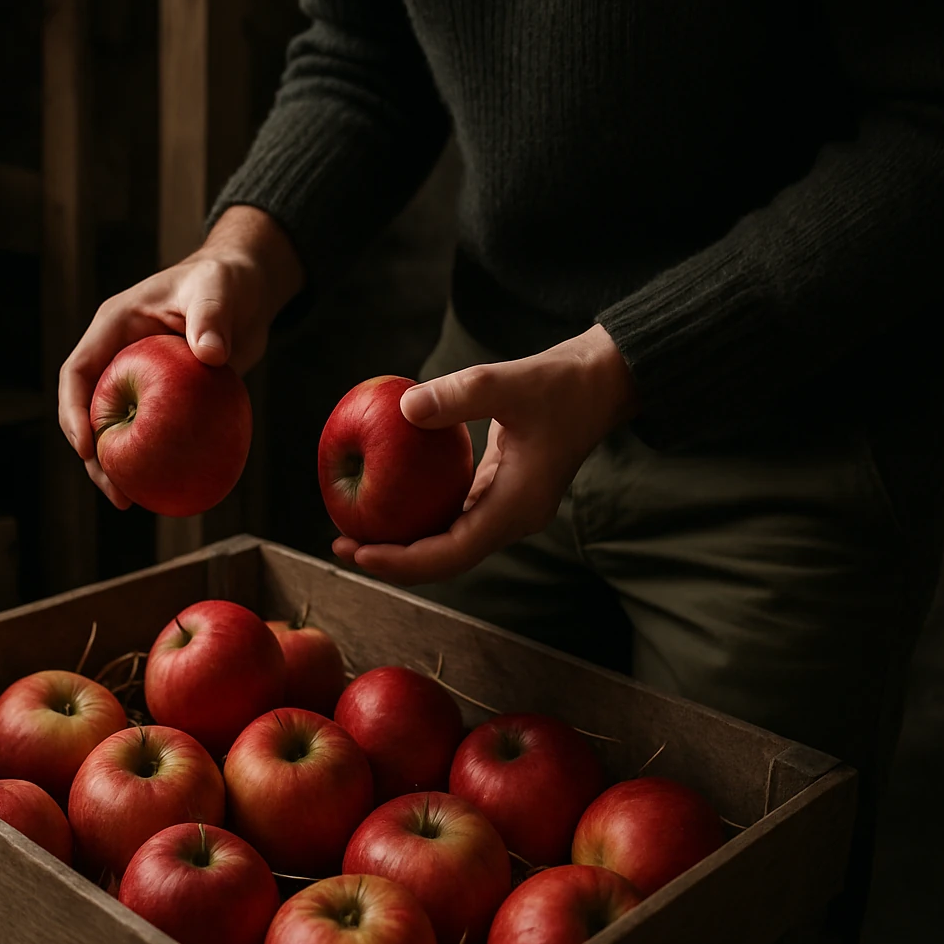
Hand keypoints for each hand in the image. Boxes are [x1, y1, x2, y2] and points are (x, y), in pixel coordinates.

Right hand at [57, 206, 302, 507]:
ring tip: (134, 502)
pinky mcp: (166, 398)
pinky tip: (173, 488)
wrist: (249, 290)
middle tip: (116, 492)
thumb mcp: (217, 290)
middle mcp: (118, 356)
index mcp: (113, 329)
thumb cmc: (226, 279)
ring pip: (119, 430)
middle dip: (93, 457)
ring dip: (121, 467)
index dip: (74, 412)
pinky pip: (155, 434)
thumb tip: (210, 355)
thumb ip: (211, 317)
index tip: (87, 449)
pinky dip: (159, 460)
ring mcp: (140, 379)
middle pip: (90, 412)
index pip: (78, 373)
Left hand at [332, 324, 638, 583]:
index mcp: (517, 508)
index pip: (451, 553)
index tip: (359, 553)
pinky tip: (386, 498)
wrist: (603, 381)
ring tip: (353, 531)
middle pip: (444, 559)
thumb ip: (458, 396)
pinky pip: (453, 516)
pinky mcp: (502, 493)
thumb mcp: (509, 382)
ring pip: (448, 542)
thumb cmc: (563, 381)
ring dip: (403, 542)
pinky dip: (420, 515)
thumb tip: (404, 408)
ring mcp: (508, 509)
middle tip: (340, 545)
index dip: (402, 561)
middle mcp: (512, 519)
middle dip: (392, 560)